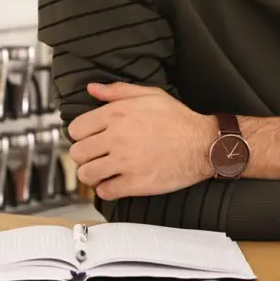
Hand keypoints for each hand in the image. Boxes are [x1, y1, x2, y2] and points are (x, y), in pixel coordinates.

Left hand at [66, 83, 215, 200]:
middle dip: (85, 155)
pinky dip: (107, 189)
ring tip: (103, 171)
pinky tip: (115, 182)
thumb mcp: (150, 95)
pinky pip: (105, 192)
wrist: (203, 144)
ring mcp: (125, 162)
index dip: (80, 135)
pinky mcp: (135, 183)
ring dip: (92, 174)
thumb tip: (92, 89)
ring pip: (86, 174)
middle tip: (96, 156)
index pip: (76, 129)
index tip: (89, 139)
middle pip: (77, 153)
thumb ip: (117, 91)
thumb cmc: (179, 119)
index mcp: (117, 115)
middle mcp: (117, 138)